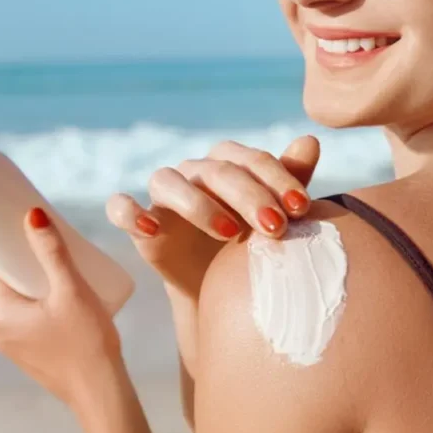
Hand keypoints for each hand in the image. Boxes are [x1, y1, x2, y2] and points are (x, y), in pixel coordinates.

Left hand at [0, 207, 121, 406]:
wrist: (100, 389)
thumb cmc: (86, 340)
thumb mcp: (71, 289)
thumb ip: (52, 252)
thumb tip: (33, 216)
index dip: (6, 243)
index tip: (23, 225)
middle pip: (5, 282)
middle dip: (25, 259)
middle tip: (48, 240)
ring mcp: (12, 345)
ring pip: (18, 300)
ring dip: (34, 281)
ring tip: (61, 263)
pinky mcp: (29, 353)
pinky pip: (27, 318)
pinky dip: (39, 302)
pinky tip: (62, 294)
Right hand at [105, 136, 320, 372]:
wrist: (217, 292)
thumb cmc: (251, 246)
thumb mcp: (275, 217)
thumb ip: (291, 180)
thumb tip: (311, 141)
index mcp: (229, 164)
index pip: (252, 159)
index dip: (278, 179)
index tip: (303, 209)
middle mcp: (194, 172)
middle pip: (218, 171)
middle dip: (250, 196)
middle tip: (277, 227)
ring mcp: (163, 195)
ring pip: (169, 181)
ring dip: (199, 204)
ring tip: (229, 233)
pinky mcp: (139, 223)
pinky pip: (121, 207)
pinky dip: (130, 211)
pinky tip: (150, 227)